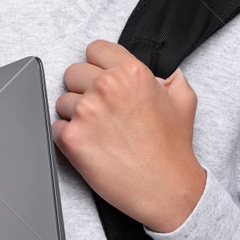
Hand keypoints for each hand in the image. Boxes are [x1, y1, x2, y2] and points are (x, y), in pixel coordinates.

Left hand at [53, 39, 206, 233]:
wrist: (167, 190)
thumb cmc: (174, 149)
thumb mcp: (184, 100)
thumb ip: (169, 76)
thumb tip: (160, 71)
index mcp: (131, 72)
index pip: (95, 49)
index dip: (99, 66)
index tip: (103, 80)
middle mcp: (106, 87)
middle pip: (73, 72)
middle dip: (84, 89)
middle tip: (103, 111)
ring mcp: (86, 112)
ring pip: (62, 100)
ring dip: (76, 114)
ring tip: (101, 132)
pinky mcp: (71, 138)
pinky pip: (55, 126)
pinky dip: (68, 136)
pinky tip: (91, 146)